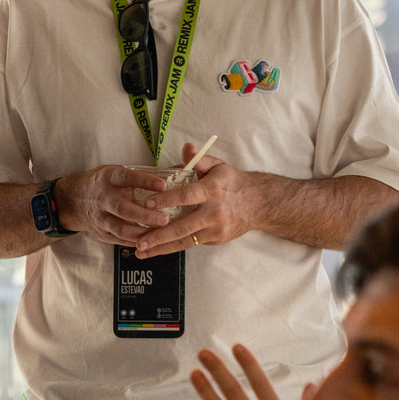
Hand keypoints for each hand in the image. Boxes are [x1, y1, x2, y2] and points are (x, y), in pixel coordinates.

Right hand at [52, 164, 172, 246]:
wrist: (73, 200)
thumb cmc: (102, 184)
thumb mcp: (115, 172)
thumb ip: (142, 174)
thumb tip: (178, 170)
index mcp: (107, 177)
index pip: (125, 177)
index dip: (144, 181)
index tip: (163, 185)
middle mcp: (102, 197)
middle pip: (123, 208)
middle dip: (145, 215)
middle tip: (165, 219)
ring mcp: (100, 217)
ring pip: (121, 228)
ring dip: (142, 233)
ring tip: (160, 234)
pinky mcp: (101, 233)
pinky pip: (119, 240)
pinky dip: (136, 242)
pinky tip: (151, 242)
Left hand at [134, 143, 255, 256]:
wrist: (259, 203)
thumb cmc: (233, 182)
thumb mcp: (218, 166)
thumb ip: (199, 159)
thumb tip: (187, 148)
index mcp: (212, 191)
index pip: (186, 196)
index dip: (166, 200)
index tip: (147, 203)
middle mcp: (214, 212)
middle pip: (183, 226)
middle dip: (159, 235)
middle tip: (139, 240)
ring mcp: (215, 229)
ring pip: (185, 241)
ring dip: (162, 248)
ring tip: (141, 252)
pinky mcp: (216, 240)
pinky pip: (191, 243)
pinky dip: (173, 247)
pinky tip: (156, 250)